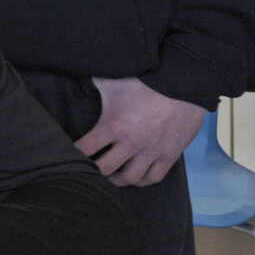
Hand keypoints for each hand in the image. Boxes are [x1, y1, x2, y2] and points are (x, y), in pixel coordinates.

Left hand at [78, 76, 207, 186]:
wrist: (185, 84)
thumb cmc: (148, 81)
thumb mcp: (114, 80)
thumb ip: (94, 84)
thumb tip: (76, 74)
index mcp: (113, 125)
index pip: (84, 149)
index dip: (72, 153)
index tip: (68, 153)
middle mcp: (132, 143)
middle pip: (104, 170)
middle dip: (92, 171)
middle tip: (88, 169)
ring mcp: (152, 151)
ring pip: (129, 178)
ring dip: (117, 179)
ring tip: (111, 175)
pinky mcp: (169, 155)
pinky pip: (154, 177)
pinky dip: (143, 180)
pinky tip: (136, 175)